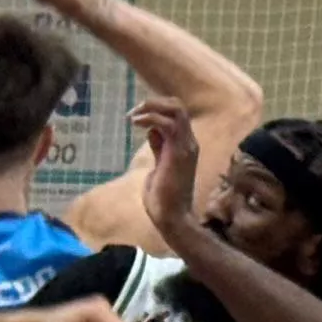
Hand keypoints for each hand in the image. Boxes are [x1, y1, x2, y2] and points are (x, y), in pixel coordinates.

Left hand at [134, 96, 200, 249]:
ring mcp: (186, 146)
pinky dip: (150, 117)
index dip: (157, 109)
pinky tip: (135, 123)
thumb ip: (158, 149)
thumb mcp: (158, 168)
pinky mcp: (178, 153)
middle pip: (178, 107)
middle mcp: (189, 142)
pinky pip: (167, 123)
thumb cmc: (163, 200)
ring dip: (151, 107)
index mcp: (185, 145)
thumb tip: (152, 132)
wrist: (171, 218)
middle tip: (134, 111)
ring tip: (133, 115)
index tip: (137, 116)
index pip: (177, 115)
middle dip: (154, 102)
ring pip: (176, 109)